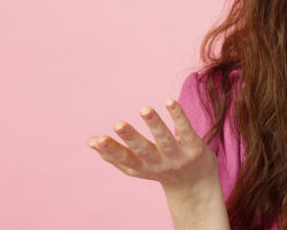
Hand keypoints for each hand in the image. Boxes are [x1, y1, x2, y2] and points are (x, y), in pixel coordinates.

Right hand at [87, 99, 219, 192]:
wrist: (196, 185)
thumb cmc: (160, 170)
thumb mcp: (137, 167)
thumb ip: (114, 155)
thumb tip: (90, 141)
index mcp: (141, 167)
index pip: (124, 159)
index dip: (111, 150)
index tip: (97, 139)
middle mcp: (159, 164)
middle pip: (143, 150)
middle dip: (131, 138)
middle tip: (118, 124)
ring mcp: (178, 156)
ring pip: (165, 139)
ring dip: (155, 124)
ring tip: (144, 109)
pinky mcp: (195, 148)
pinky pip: (186, 130)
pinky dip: (178, 116)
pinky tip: (169, 101)